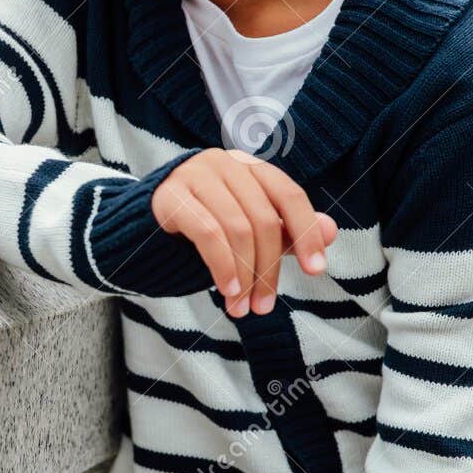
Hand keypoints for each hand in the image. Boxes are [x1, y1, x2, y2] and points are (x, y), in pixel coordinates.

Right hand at [151, 147, 337, 317]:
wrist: (140, 224)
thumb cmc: (203, 224)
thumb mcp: (249, 227)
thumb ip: (287, 230)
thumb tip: (331, 231)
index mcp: (250, 167)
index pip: (289, 195)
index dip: (306, 232)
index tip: (317, 270)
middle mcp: (225, 164)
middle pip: (264, 219)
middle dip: (269, 269)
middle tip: (265, 307)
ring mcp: (196, 176)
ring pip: (237, 229)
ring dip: (245, 276)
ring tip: (243, 309)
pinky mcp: (170, 196)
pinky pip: (207, 233)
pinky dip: (222, 266)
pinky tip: (228, 290)